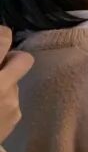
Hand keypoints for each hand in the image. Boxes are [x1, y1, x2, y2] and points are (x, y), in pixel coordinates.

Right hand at [0, 27, 33, 144]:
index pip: (2, 39)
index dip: (0, 35)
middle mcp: (1, 84)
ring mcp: (10, 102)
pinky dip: (2, 100)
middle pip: (22, 59)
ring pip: (15, 81)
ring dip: (3, 82)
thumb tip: (0, 47)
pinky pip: (12, 99)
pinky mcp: (15, 117)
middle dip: (10, 57)